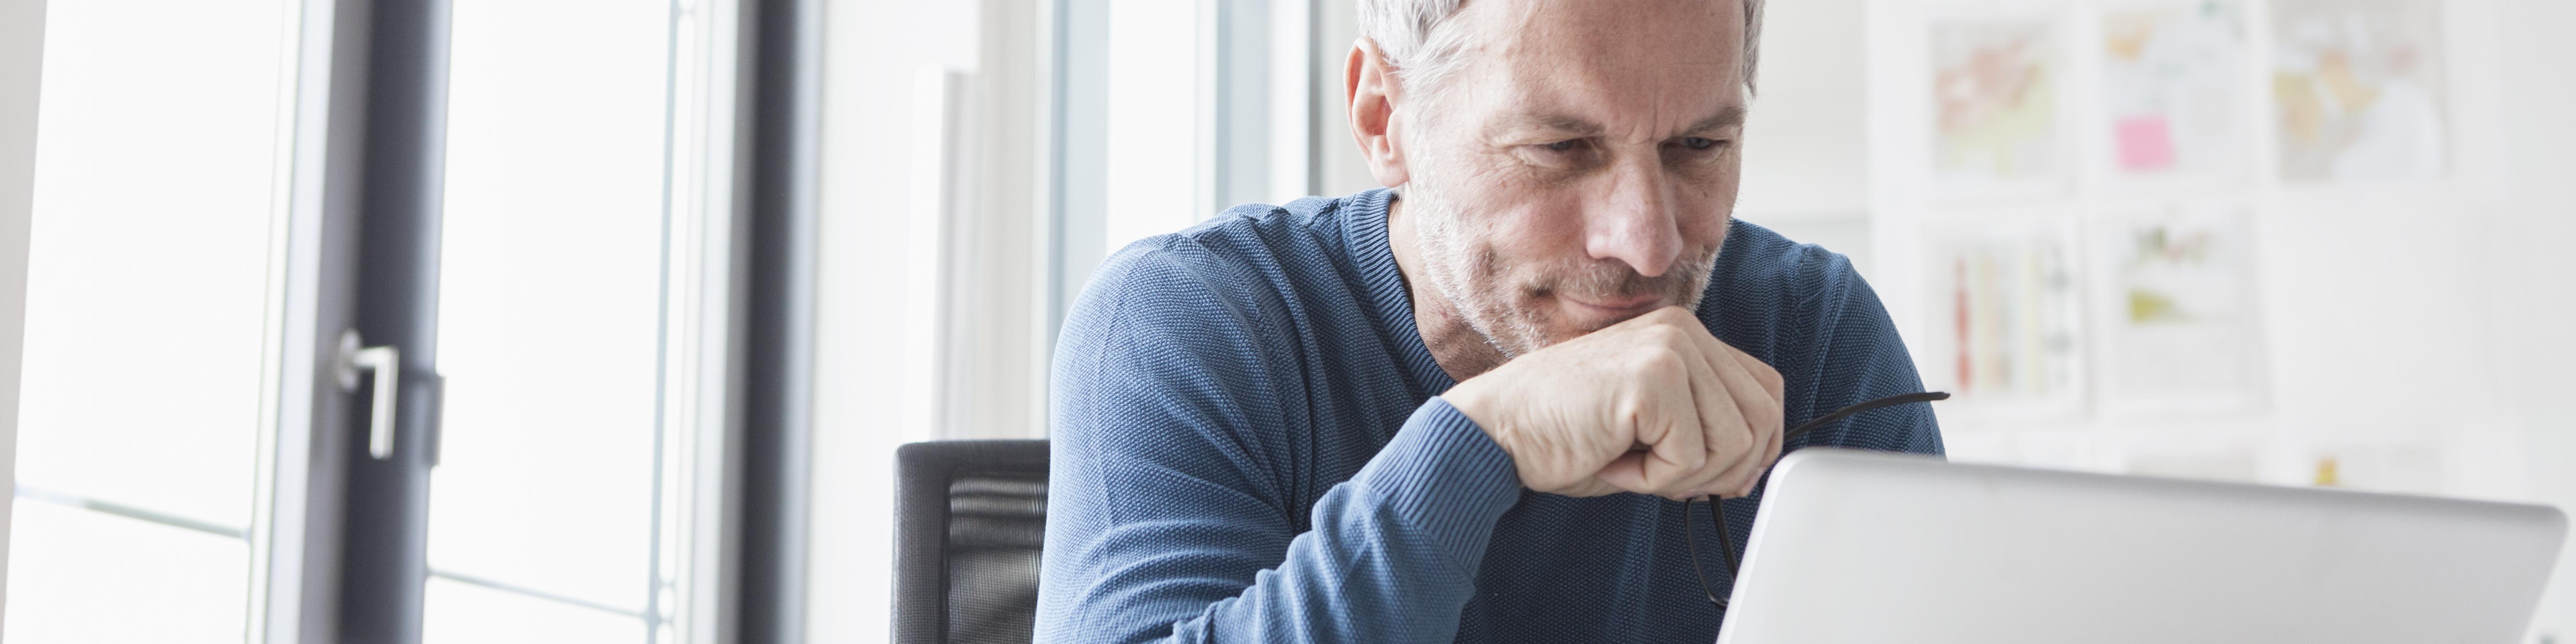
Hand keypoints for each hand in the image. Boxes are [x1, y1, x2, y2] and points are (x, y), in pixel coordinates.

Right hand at [1442, 307, 1784, 499]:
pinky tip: (1611, 460)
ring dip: (1683, 476)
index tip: (1712, 477)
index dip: (1755, 447)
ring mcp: (1670, 350)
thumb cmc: (1564, 434)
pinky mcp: (1652, 379)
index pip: (1766, 392)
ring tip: (1630, 462)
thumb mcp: (1651, 424)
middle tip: (1666, 479)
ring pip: (1735, 443)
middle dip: (1723, 471)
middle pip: (1762, 420)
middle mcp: (1684, 331)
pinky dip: (1652, 479)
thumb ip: (1705, 427)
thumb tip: (1755, 467)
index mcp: (1686, 335)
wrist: (1496, 431)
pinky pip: (1690, 457)